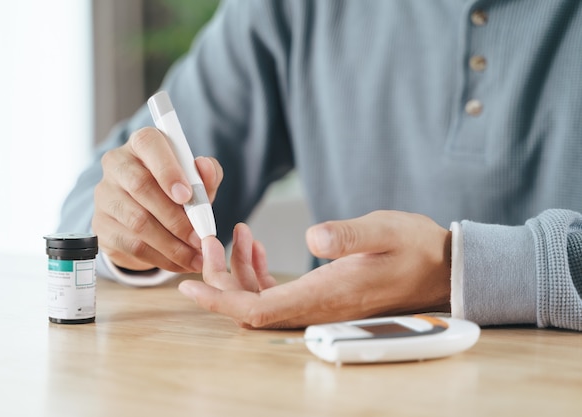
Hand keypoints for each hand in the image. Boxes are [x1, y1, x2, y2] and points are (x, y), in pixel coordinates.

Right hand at [92, 127, 222, 272]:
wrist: (149, 218)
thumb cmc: (177, 192)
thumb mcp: (197, 182)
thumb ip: (206, 174)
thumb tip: (204, 166)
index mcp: (142, 144)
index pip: (149, 144)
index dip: (167, 170)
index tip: (187, 196)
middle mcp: (117, 164)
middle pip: (141, 186)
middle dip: (176, 217)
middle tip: (200, 238)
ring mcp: (105, 195)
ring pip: (137, 221)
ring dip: (172, 244)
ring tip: (196, 257)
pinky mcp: (102, 226)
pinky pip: (132, 245)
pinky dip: (161, 258)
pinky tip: (181, 264)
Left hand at [178, 211, 451, 328]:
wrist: (439, 267)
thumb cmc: (415, 248)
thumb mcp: (385, 232)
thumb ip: (349, 235)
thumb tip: (313, 237)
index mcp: (325, 295)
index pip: (257, 310)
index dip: (219, 301)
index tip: (187, 285)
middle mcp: (316, 306)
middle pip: (250, 308)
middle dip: (220, 280)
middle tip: (210, 241)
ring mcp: (317, 303)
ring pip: (260, 299)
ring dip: (237, 272)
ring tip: (236, 233)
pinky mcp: (321, 294)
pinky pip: (276, 292)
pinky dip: (256, 271)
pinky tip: (255, 246)